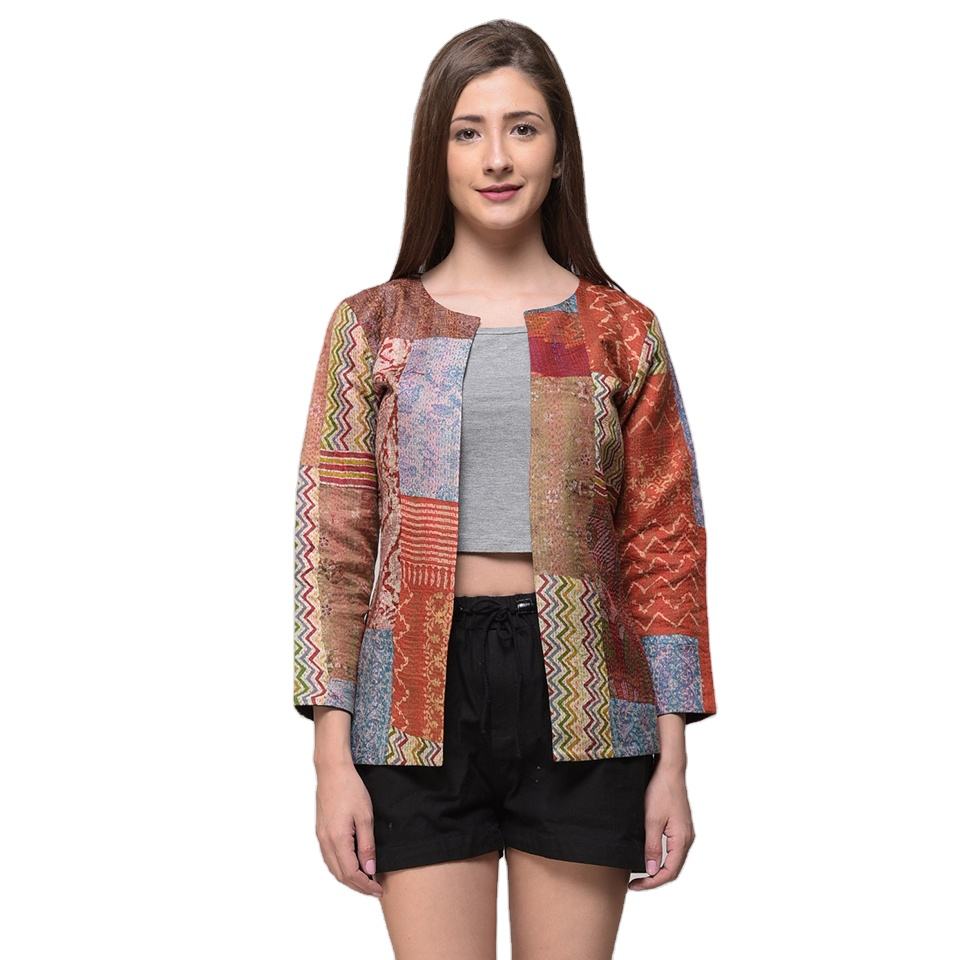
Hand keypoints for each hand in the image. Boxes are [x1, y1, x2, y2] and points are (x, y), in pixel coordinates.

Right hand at [314, 758, 383, 897]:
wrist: (332, 771)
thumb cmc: (350, 789)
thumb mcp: (365, 816)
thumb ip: (367, 845)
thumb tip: (369, 869)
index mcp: (338, 839)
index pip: (351, 873)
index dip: (365, 885)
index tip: (378, 889)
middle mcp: (326, 842)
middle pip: (340, 875)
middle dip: (357, 885)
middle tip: (374, 888)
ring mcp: (321, 837)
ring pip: (333, 868)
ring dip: (348, 878)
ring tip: (365, 880)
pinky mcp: (321, 831)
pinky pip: (329, 858)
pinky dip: (341, 867)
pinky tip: (351, 865)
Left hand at [628, 760, 694, 891]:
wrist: (669, 771)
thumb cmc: (661, 792)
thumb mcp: (652, 821)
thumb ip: (652, 847)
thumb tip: (652, 871)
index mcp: (682, 839)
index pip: (670, 872)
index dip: (652, 882)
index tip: (635, 885)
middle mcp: (687, 838)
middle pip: (673, 869)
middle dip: (654, 878)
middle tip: (635, 883)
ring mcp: (685, 832)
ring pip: (673, 859)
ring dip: (658, 869)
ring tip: (640, 873)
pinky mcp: (680, 826)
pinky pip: (673, 849)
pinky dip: (662, 858)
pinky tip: (650, 857)